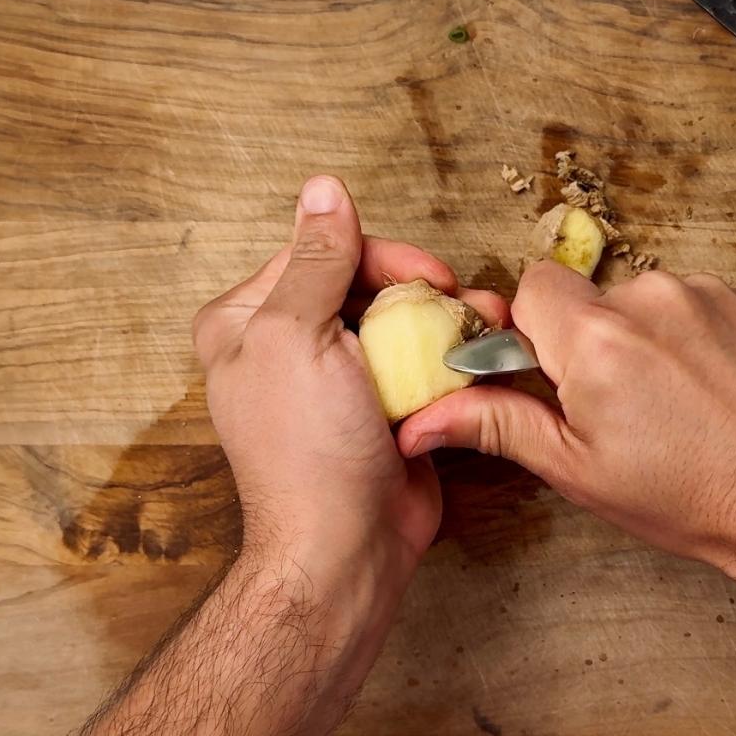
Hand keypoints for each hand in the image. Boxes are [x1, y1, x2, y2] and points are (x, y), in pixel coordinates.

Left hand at [194, 176, 508, 592]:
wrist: (346, 548)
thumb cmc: (308, 449)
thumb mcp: (299, 338)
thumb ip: (316, 260)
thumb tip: (323, 187)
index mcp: (247, 323)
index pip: (320, 254)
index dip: (378, 256)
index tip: (428, 277)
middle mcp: (287, 346)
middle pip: (363, 284)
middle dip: (420, 290)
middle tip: (465, 302)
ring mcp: (337, 380)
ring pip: (398, 323)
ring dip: (446, 321)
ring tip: (488, 326)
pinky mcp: (379, 409)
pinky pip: (418, 365)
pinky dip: (451, 359)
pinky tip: (482, 358)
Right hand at [399, 261, 735, 581]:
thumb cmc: (702, 500)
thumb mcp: (582, 473)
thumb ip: (500, 425)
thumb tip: (425, 419)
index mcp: (597, 340)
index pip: (532, 286)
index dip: (534, 331)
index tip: (551, 372)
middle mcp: (652, 298)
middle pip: (590, 298)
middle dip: (592, 344)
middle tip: (623, 410)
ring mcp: (709, 294)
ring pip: (645, 303)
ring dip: (646, 342)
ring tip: (680, 408)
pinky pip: (696, 305)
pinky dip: (694, 340)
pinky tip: (716, 394)